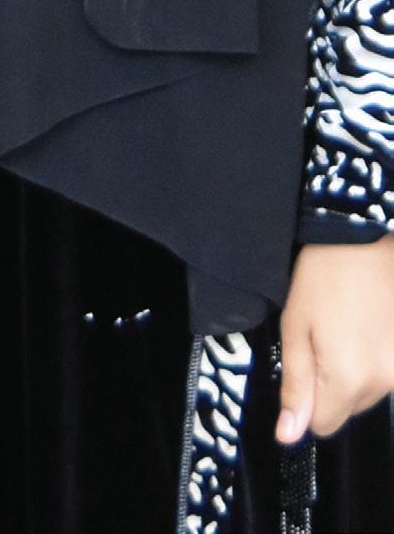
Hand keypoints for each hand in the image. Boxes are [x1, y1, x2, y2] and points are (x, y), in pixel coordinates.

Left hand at [277, 236, 393, 441]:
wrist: (364, 237)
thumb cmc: (321, 277)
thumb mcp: (295, 327)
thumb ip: (295, 385)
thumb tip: (288, 435)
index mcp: (348, 380)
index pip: (323, 424)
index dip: (305, 400)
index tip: (302, 363)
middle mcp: (383, 383)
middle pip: (347, 408)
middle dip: (330, 383)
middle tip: (321, 335)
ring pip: (368, 391)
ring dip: (352, 370)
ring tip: (343, 324)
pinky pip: (386, 372)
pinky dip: (372, 357)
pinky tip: (364, 323)